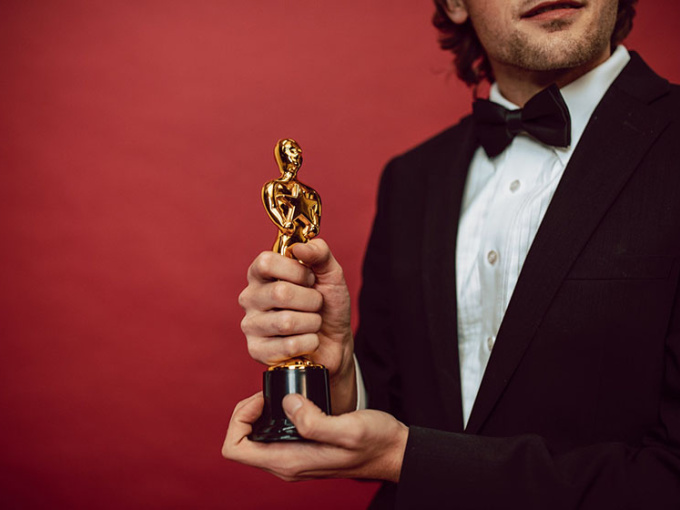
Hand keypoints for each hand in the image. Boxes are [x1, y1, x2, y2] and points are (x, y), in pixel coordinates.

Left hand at [222, 392, 407, 482]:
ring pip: (256, 437)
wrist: (393, 452)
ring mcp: (293, 457)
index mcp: (289, 462)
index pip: (236, 448)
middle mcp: (286, 464)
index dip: (240, 419)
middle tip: (270, 392)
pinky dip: (274, 414)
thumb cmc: (375, 443)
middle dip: (247, 413)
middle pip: (242, 441)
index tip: (263, 399)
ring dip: (260, 413)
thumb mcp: (348, 429)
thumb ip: (314, 421)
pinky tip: (292, 399)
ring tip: (280, 393)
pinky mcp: (302, 449)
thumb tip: (287, 403)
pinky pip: (273, 434)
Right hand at [238, 239, 355, 413]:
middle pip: (280, 293)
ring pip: (286, 322)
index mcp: (261, 274)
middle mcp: (250, 297)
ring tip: (312, 323)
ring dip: (312, 323)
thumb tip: (300, 248)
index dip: (297, 271)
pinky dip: (310, 342)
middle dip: (311, 300)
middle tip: (316, 304)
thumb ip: (319, 253)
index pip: (266, 262)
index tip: (310, 279)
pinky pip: (289, 346)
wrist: (336, 342)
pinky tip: (307, 341)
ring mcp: (251, 325)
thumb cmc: (327, 305)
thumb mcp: (330, 273)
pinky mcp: (256, 350)